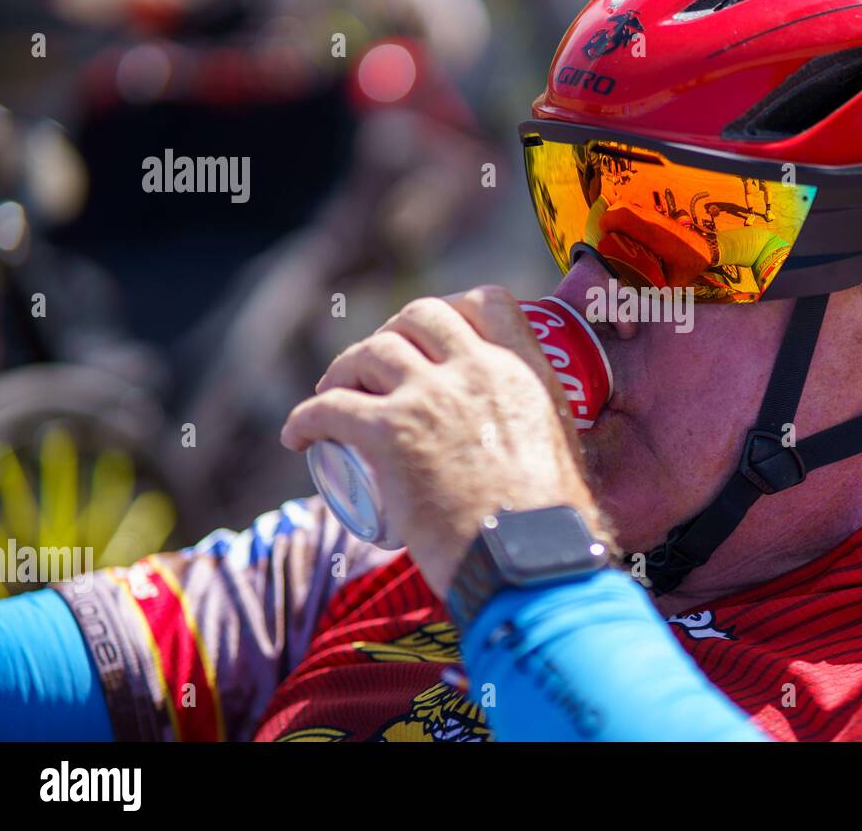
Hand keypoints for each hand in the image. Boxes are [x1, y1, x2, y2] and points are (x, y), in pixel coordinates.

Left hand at [280, 285, 603, 596]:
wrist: (527, 560)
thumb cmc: (551, 527)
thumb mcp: (563, 453)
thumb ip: (544, 435)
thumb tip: (531, 455)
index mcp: (525, 369)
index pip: (488, 301)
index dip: (455, 309)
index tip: (435, 337)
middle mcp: (476, 368)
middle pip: (418, 317)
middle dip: (392, 334)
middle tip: (378, 369)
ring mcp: (429, 395)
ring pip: (368, 352)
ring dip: (344, 370)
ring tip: (334, 396)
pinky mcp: (388, 432)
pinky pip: (327, 407)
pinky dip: (304, 419)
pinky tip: (298, 437)